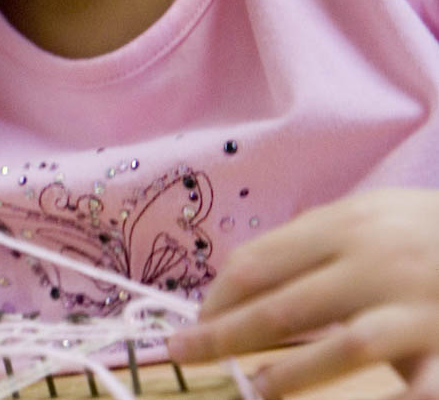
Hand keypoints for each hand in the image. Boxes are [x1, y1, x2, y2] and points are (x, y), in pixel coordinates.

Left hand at [167, 188, 438, 398]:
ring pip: (340, 347)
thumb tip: (246, 273)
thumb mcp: (373, 214)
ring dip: (290, 375)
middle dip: (223, 334)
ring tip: (253, 390)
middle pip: (282, 305)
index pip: (260, 263)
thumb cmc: (431, 229)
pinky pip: (417, 386)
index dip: (220, 295)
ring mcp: (416, 308)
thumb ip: (318, 239)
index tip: (197, 319)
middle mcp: (375, 263)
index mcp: (347, 226)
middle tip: (182, 352)